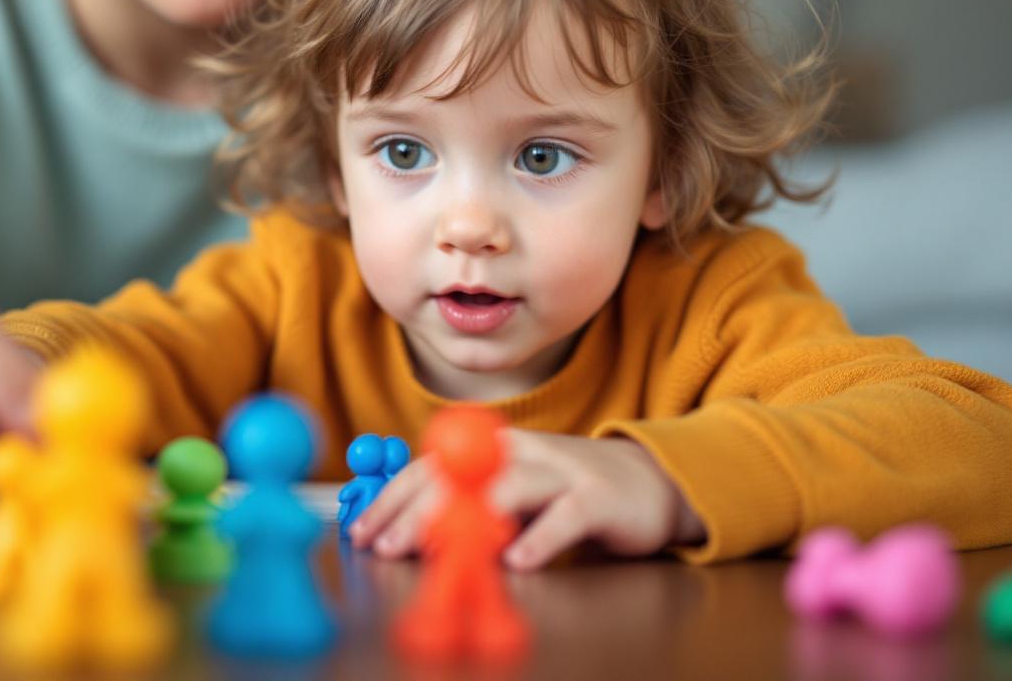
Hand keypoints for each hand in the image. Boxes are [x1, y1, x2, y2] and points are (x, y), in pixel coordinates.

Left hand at [348, 430, 705, 570]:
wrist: (650, 482)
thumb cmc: (570, 492)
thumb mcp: (512, 491)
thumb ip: (468, 503)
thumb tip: (406, 532)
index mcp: (493, 449)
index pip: (431, 466)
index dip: (392, 498)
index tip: (361, 531)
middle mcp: (522, 451)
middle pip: (461, 472)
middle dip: (416, 511)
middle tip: (387, 545)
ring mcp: (561, 471)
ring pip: (506, 487)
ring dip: (467, 519)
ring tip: (437, 550)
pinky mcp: (597, 498)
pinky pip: (564, 517)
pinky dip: (539, 539)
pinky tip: (518, 562)